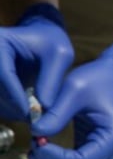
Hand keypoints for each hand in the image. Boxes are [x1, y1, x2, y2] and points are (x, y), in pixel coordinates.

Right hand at [0, 3, 73, 121]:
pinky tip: (22, 113)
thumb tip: (43, 108)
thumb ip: (52, 80)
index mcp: (0, 42)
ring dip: (8, 110)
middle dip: (11, 105)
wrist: (42, 39)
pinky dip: (7, 108)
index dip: (15, 96)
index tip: (29, 113)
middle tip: (31, 119)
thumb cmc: (53, 43)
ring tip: (30, 117)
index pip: (3, 73)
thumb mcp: (60, 55)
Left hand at [28, 38, 112, 158]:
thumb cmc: (98, 79)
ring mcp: (108, 155)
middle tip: (32, 145)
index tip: (36, 142)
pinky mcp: (98, 153)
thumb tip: (35, 134)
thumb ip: (56, 113)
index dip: (55, 158)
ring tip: (36, 146)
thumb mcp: (75, 89)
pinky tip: (44, 148)